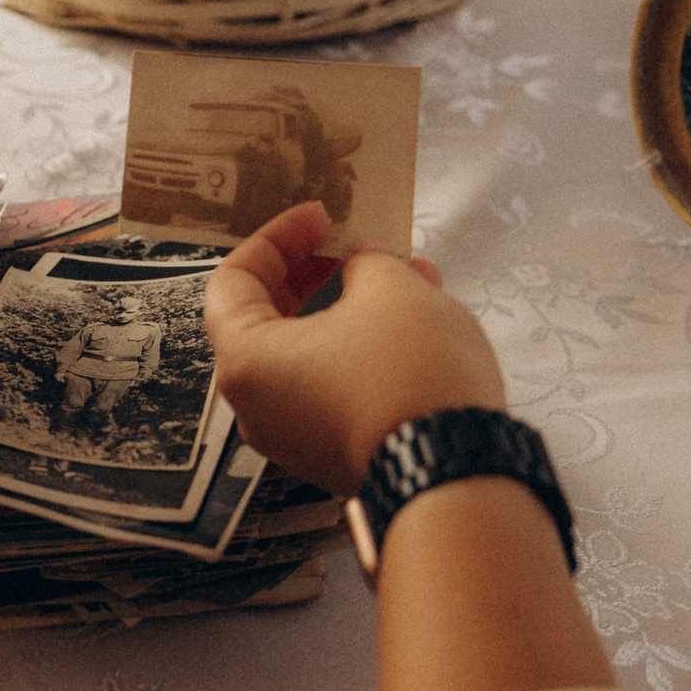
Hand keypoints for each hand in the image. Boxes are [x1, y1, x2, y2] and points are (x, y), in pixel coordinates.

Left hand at [207, 202, 503, 493]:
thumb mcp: (391, 289)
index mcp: (246, 361)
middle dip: (315, 274)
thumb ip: (366, 262)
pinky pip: (335, 388)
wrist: (456, 472)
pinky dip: (364, 350)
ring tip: (406, 276)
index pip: (234, 281)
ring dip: (351, 308)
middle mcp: (257, 406)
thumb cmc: (410, 379)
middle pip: (268, 320)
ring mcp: (294, 438)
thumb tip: (362, 263)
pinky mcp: (334, 454)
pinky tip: (416, 323)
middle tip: (348, 248)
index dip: (278, 239)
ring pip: (312, 354)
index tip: (320, 219)